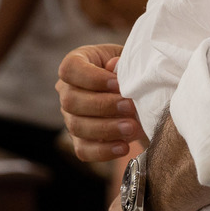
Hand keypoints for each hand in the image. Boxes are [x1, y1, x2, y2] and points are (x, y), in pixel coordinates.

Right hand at [57, 44, 145, 160]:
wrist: (142, 91)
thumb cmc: (133, 68)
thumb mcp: (131, 59)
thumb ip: (123, 62)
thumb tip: (114, 65)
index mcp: (78, 63)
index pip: (70, 69)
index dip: (92, 78)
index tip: (117, 83)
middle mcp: (67, 90)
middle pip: (70, 101)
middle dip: (102, 106)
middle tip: (130, 107)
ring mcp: (71, 116)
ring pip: (76, 127)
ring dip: (106, 129)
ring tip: (132, 127)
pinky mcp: (80, 139)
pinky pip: (83, 150)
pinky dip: (103, 151)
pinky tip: (123, 147)